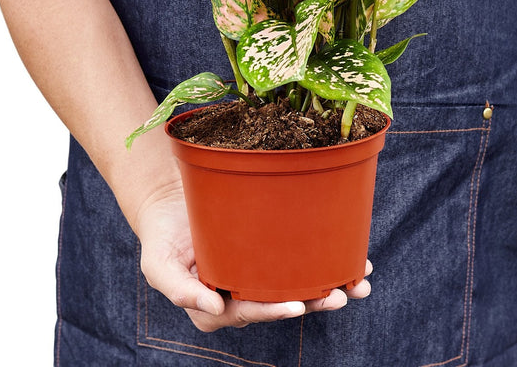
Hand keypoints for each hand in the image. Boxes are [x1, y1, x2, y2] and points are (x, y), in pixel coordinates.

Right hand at [134, 180, 371, 331]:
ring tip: (359, 282)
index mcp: (217, 306)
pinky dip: (325, 260)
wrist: (171, 204)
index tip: (299, 307)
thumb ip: (179, 289)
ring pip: (298, 285)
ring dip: (330, 286)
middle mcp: (243, 294)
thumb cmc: (162, 237)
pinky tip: (352, 259)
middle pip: (282, 303)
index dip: (275, 311)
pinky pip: (299, 260)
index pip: (251, 311)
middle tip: (341, 296)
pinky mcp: (269, 252)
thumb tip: (214, 309)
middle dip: (315, 302)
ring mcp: (258, 274)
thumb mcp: (157, 265)